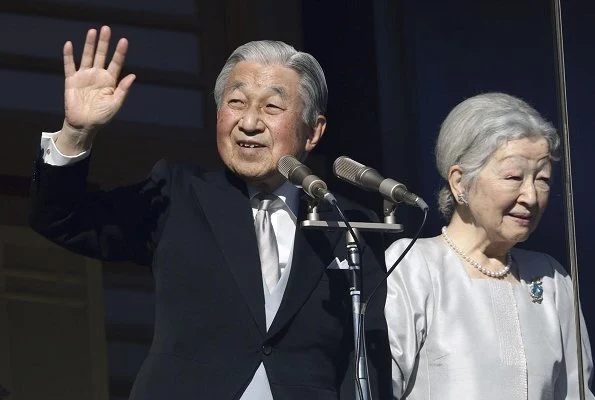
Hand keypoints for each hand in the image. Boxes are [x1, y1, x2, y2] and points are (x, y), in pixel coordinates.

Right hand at [56, 25, 134, 153]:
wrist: (84, 125)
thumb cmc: (102, 117)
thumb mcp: (115, 104)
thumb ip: (123, 90)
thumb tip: (133, 75)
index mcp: (110, 81)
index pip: (116, 63)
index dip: (119, 52)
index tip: (124, 41)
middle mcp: (97, 76)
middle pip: (101, 55)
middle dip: (104, 43)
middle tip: (106, 29)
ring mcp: (84, 77)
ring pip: (87, 57)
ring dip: (89, 44)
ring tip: (92, 31)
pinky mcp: (72, 81)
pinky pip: (69, 65)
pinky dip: (69, 55)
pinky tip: (69, 44)